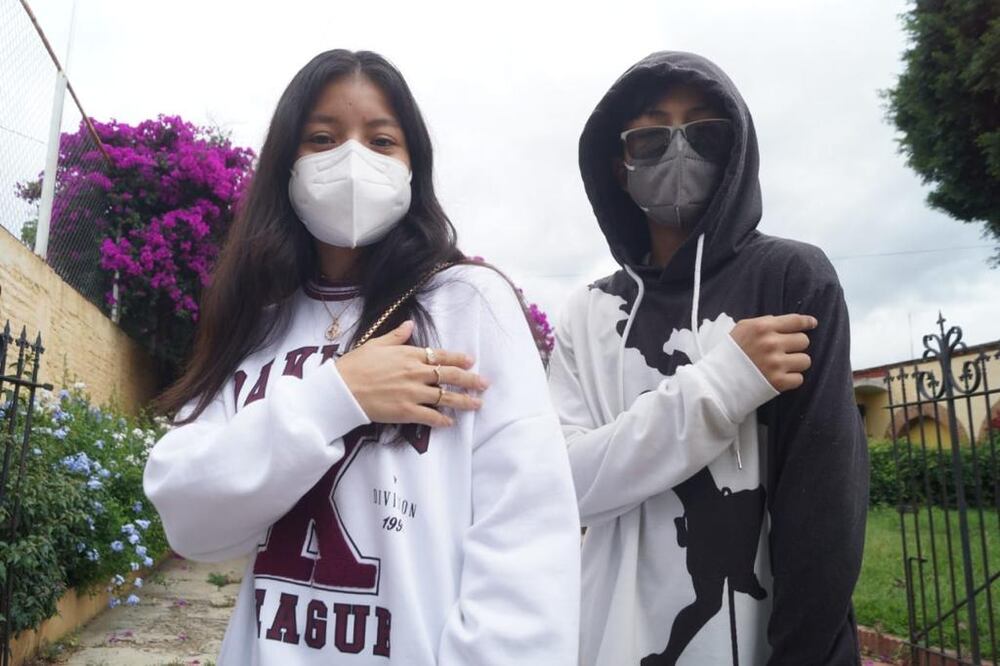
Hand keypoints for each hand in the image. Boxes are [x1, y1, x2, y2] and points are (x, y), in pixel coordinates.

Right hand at [336, 321, 489, 427]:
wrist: (341, 389)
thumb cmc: (355, 365)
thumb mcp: (375, 344)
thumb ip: (396, 336)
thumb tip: (410, 325)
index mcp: (409, 354)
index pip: (440, 355)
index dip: (458, 358)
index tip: (471, 361)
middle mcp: (415, 372)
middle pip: (449, 376)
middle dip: (470, 380)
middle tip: (484, 383)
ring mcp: (413, 393)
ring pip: (445, 397)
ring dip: (464, 401)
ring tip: (477, 404)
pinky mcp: (406, 411)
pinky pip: (430, 416)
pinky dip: (442, 420)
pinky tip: (451, 422)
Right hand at [729, 314, 817, 391]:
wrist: (717, 381)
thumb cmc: (729, 353)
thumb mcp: (742, 329)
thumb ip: (764, 323)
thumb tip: (785, 323)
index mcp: (762, 327)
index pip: (795, 320)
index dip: (806, 322)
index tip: (811, 324)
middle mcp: (771, 343)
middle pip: (803, 341)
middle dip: (795, 346)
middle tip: (784, 351)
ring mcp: (776, 363)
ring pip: (805, 360)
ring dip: (796, 363)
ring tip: (782, 365)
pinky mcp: (778, 382)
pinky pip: (799, 378)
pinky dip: (791, 379)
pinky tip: (778, 377)